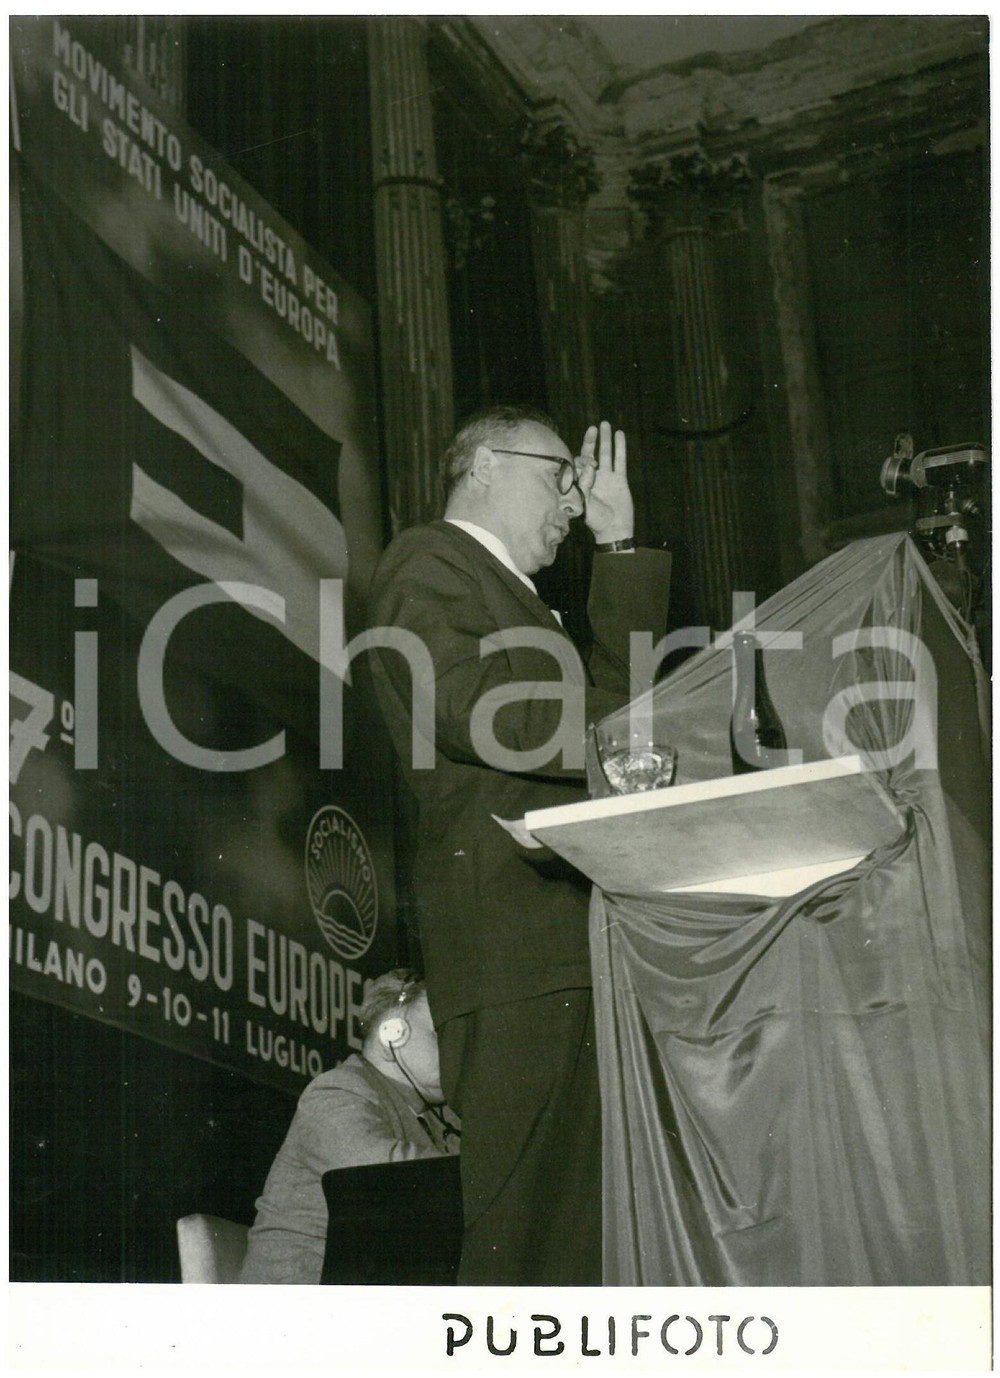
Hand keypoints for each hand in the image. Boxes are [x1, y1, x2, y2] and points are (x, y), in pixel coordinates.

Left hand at [577, 421, 633, 542]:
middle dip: (590, 441)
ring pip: (605, 454)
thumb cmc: (595, 520)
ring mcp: (607, 477)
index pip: (578, 465)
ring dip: (605, 439)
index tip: (590, 467)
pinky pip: (620, 460)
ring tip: (605, 424)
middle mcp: (593, 478)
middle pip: (590, 454)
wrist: (613, 529)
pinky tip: (619, 434)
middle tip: (593, 428)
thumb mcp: (585, 503)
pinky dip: (620, 447)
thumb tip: (589, 466)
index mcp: (581, 483)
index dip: (582, 462)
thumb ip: (584, 485)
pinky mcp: (620, 479)